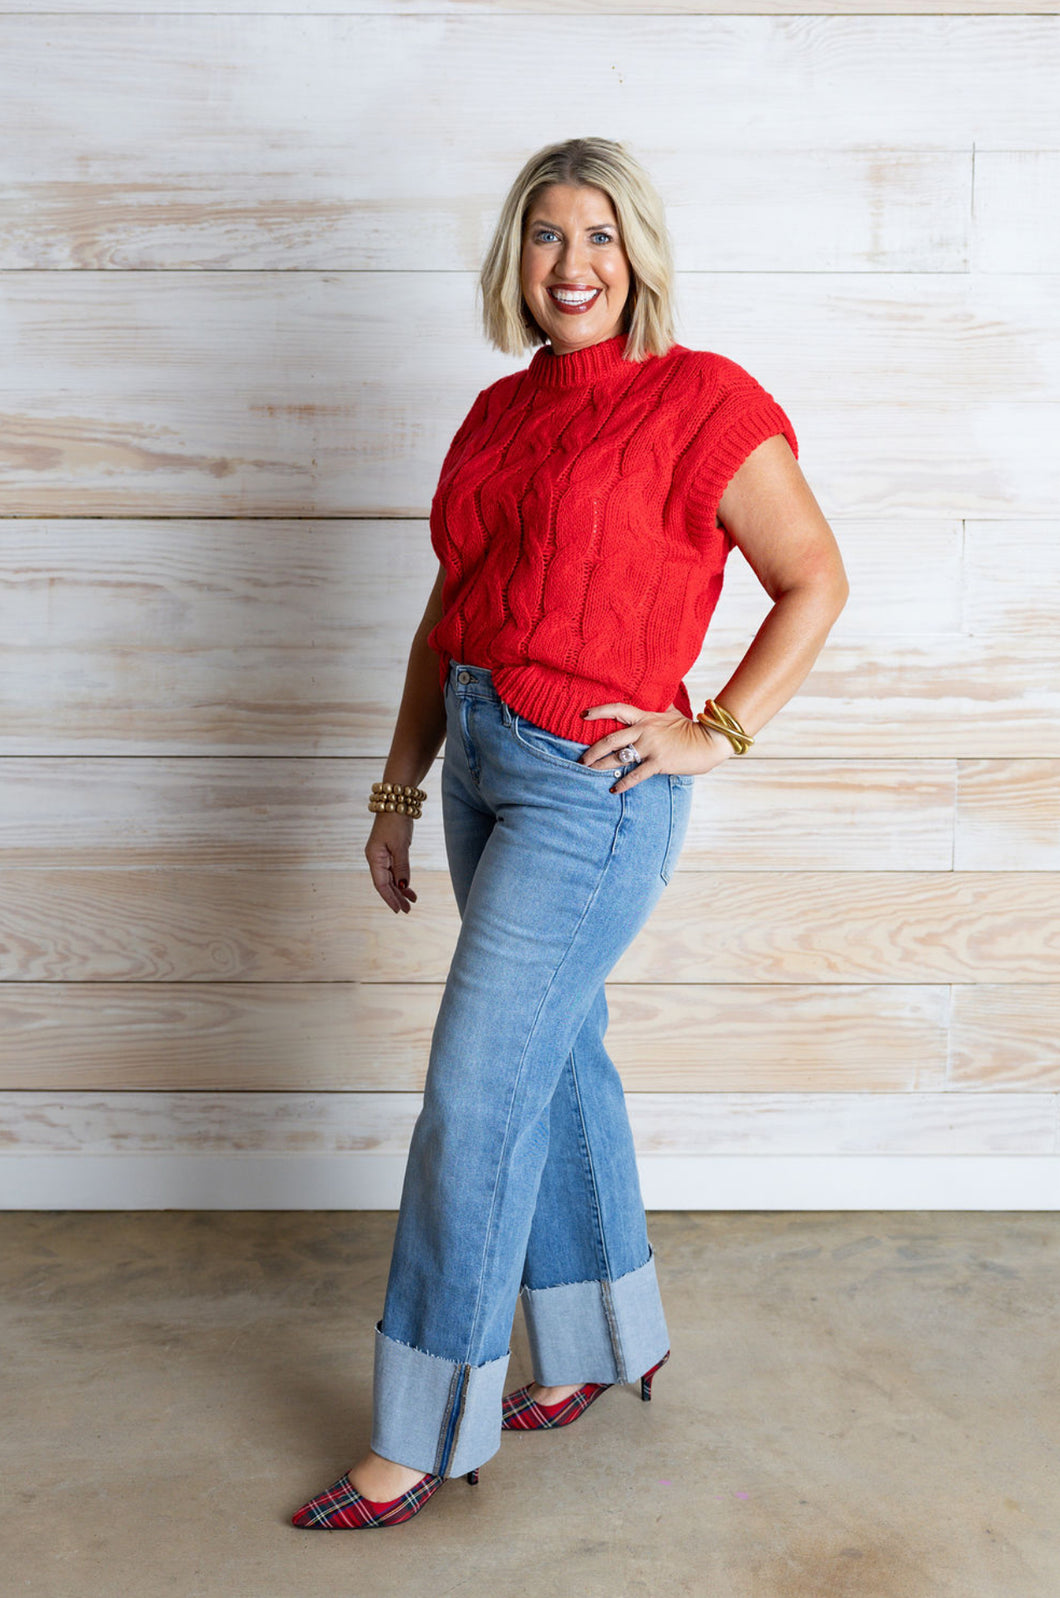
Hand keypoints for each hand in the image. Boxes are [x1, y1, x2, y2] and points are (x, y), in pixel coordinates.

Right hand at [365, 814, 418, 913]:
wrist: (397, 802)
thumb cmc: (396, 822)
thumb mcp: (401, 846)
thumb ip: (402, 867)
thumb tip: (403, 886)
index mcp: (374, 858)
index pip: (381, 884)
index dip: (389, 898)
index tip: (399, 910)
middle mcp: (376, 858)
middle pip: (385, 883)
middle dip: (396, 897)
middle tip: (407, 910)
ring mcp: (382, 855)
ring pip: (390, 878)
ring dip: (400, 889)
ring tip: (411, 901)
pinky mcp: (389, 850)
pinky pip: (394, 870)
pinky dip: (401, 879)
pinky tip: (408, 887)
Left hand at [579, 702, 734, 792]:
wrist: (710, 740)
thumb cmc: (692, 727)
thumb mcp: (673, 712)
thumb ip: (660, 706)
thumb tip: (659, 696)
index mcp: (646, 717)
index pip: (617, 709)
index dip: (598, 711)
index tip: (583, 715)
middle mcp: (644, 730)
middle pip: (610, 739)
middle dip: (592, 751)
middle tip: (581, 760)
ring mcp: (651, 747)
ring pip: (618, 757)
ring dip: (601, 766)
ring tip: (589, 773)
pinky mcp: (659, 762)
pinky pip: (636, 775)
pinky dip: (623, 783)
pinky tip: (614, 790)